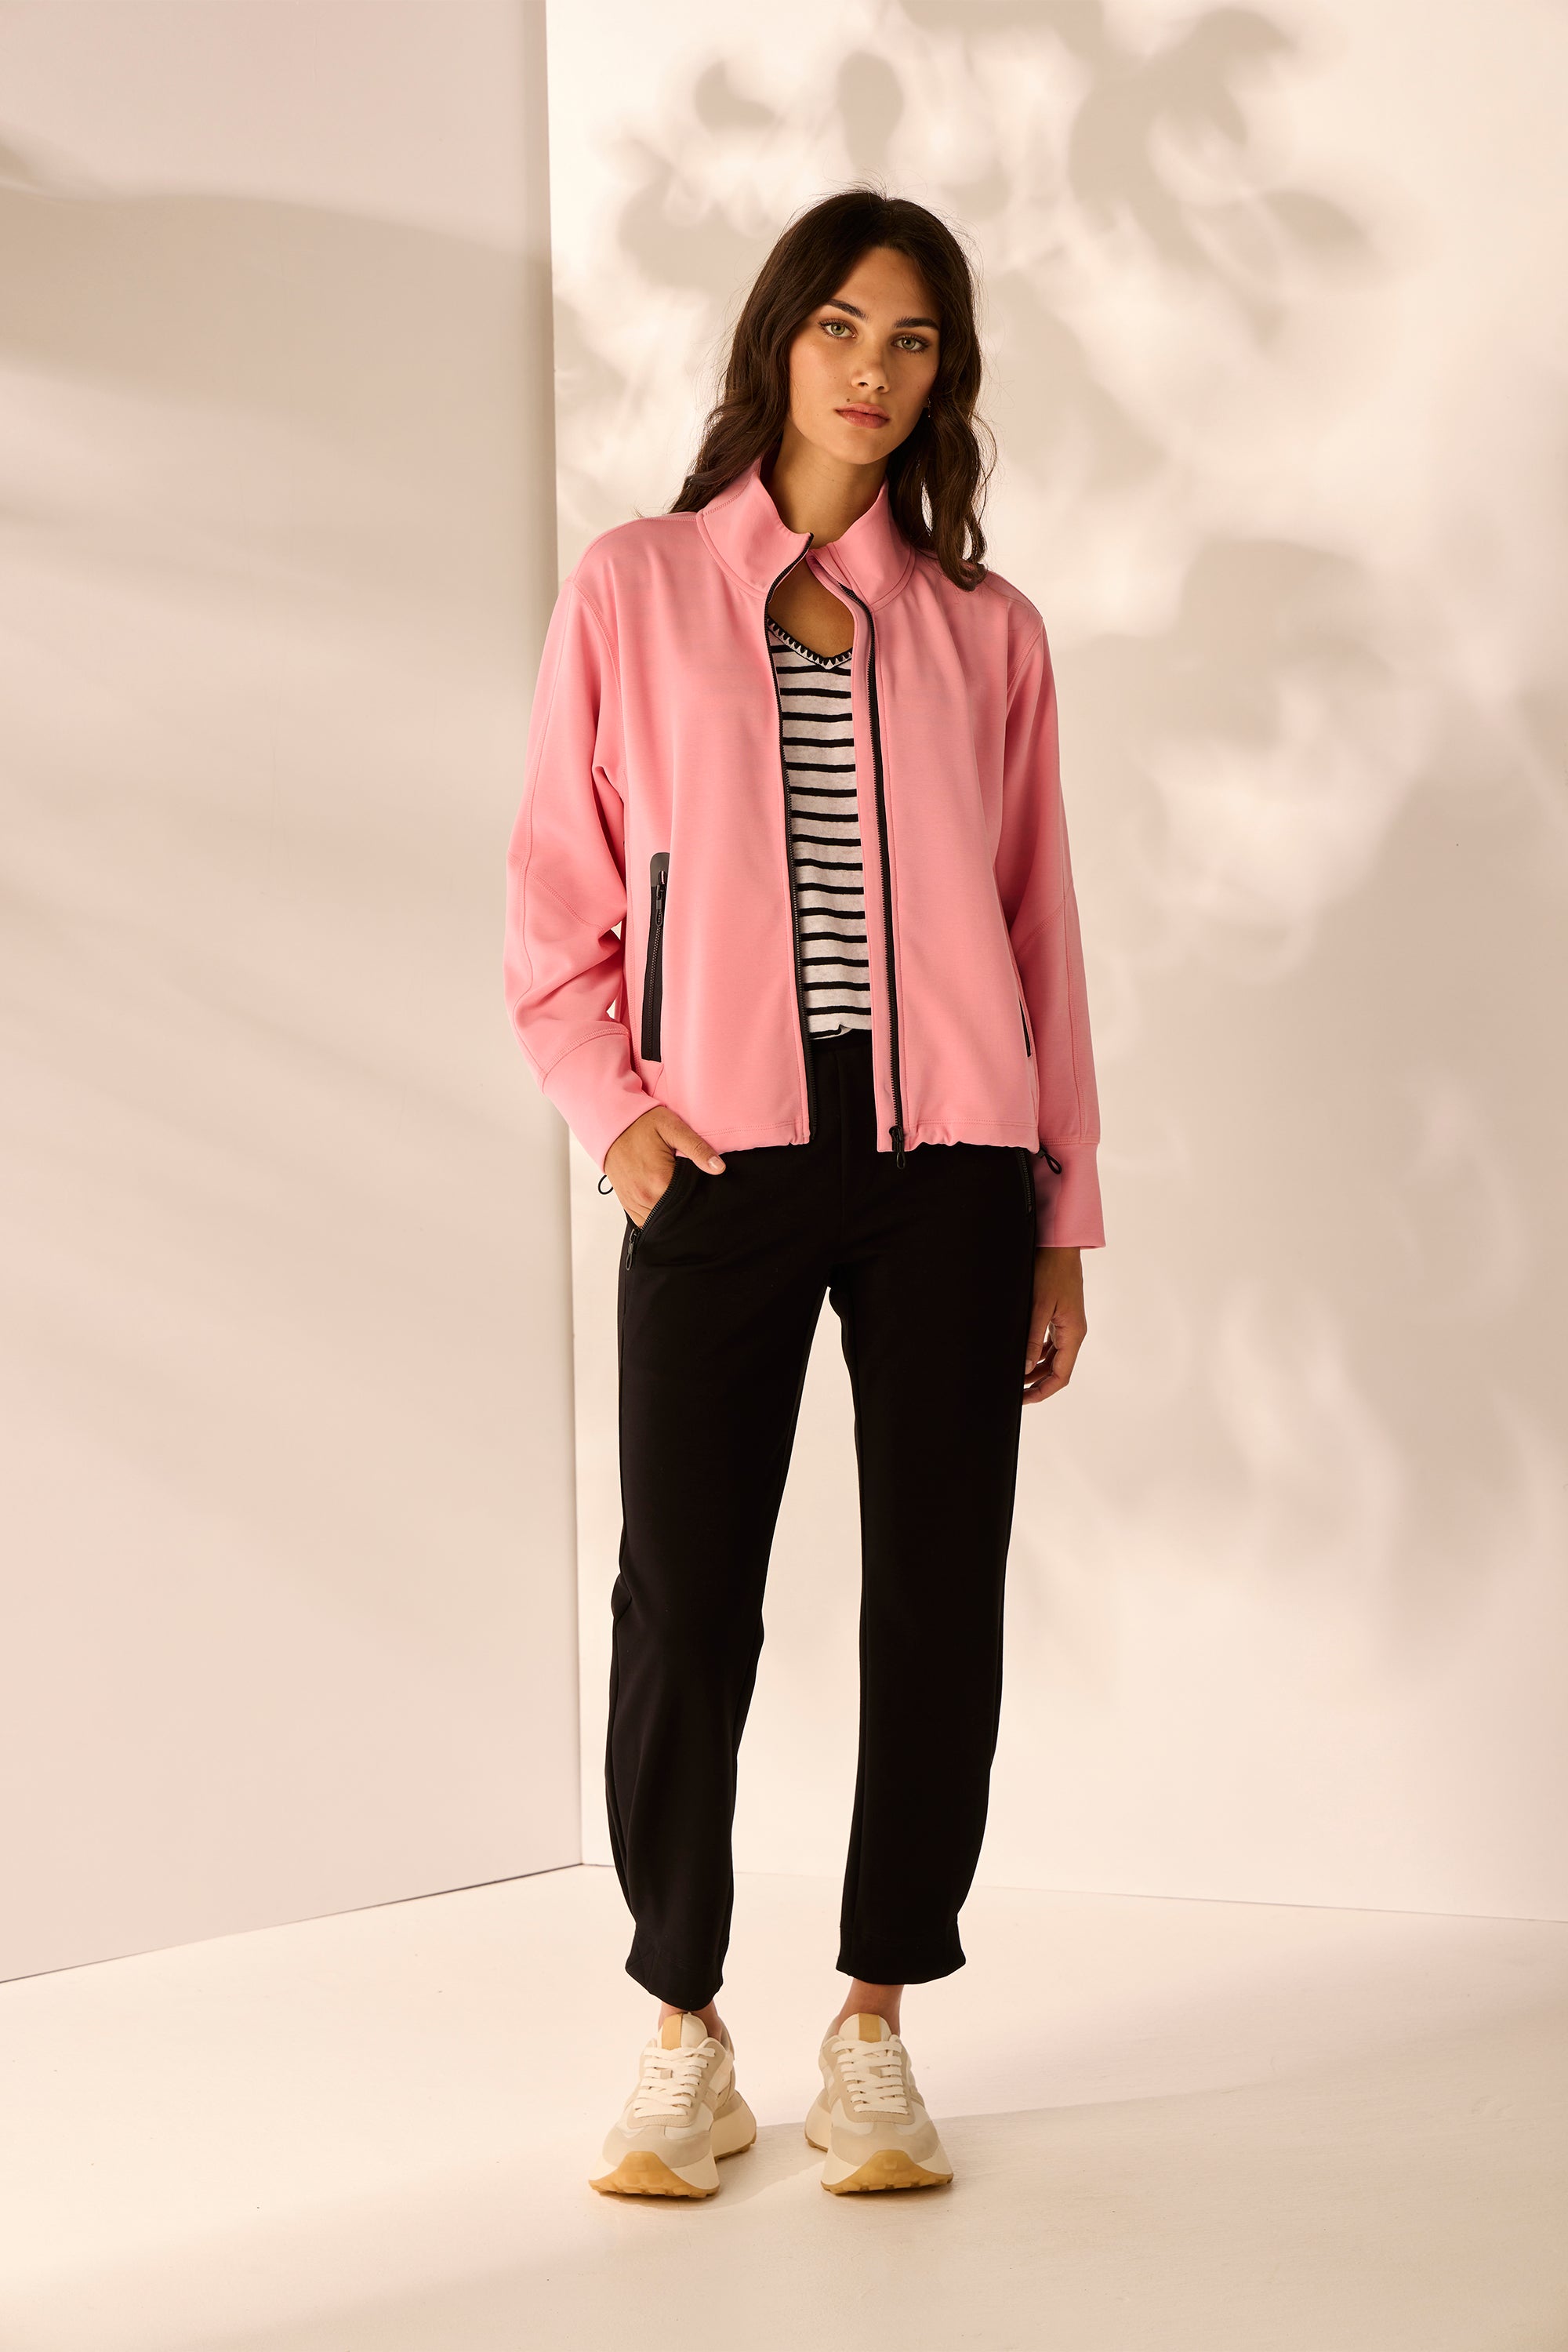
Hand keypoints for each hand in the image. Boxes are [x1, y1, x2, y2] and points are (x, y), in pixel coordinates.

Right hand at [605, 1108, 725, 1226]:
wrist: (611, 1125)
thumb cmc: (641, 1124)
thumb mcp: (673, 1128)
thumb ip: (697, 1148)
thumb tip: (719, 1168)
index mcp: (659, 1181)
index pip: (690, 1204)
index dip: (701, 1199)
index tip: (704, 1189)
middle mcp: (644, 1196)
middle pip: (675, 1215)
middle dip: (687, 1208)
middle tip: (692, 1191)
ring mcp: (633, 1202)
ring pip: (660, 1222)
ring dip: (671, 1213)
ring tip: (679, 1195)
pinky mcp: (627, 1203)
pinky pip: (645, 1221)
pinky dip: (657, 1215)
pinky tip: (665, 1201)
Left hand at [1023, 1246, 1085, 1402]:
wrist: (1059, 1247)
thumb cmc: (1051, 1271)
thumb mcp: (1038, 1307)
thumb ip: (1031, 1339)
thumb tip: (1024, 1368)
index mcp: (1073, 1334)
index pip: (1061, 1376)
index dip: (1043, 1391)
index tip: (1024, 1399)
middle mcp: (1073, 1333)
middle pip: (1057, 1369)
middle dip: (1037, 1383)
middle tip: (1015, 1392)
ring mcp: (1067, 1325)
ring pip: (1052, 1357)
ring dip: (1036, 1369)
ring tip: (1015, 1377)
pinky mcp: (1060, 1317)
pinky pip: (1050, 1343)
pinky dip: (1037, 1352)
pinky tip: (1022, 1355)